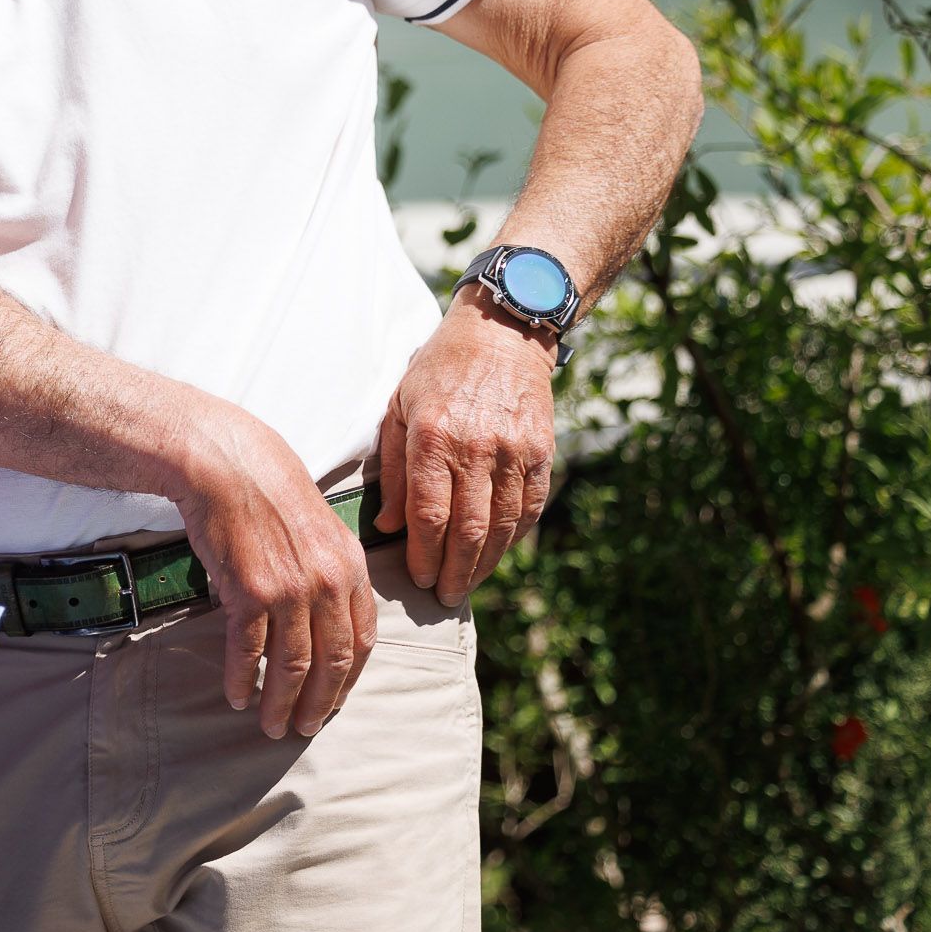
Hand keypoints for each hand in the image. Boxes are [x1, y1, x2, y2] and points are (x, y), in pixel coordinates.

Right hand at [169, 396, 377, 740]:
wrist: (226, 461)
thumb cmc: (269, 486)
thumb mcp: (321, 524)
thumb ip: (331, 568)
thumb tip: (328, 610)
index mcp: (351, 567)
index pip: (362, 641)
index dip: (348, 679)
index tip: (333, 700)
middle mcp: (328, 583)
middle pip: (332, 662)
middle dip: (318, 704)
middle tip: (303, 729)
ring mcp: (290, 589)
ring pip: (293, 665)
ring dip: (281, 702)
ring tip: (271, 726)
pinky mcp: (249, 591)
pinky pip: (248, 649)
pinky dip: (243, 678)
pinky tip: (237, 695)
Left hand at [377, 287, 558, 605]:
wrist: (502, 334)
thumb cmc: (438, 370)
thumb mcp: (399, 408)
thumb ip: (394, 470)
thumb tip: (389, 527)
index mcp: (434, 437)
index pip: (429, 514)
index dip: (423, 554)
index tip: (417, 578)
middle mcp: (476, 448)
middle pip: (468, 529)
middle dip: (454, 571)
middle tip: (442, 597)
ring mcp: (514, 452)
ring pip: (502, 526)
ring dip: (485, 564)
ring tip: (466, 585)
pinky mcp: (541, 453)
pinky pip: (528, 508)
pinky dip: (513, 538)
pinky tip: (498, 554)